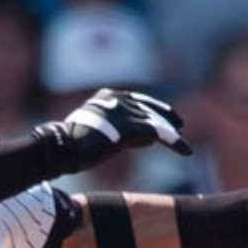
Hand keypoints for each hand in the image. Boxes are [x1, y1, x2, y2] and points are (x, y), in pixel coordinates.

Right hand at [33, 88, 191, 174]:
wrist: (62, 148)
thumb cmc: (71, 145)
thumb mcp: (95, 131)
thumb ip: (118, 129)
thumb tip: (145, 137)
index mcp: (108, 96)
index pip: (137, 100)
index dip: (154, 108)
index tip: (167, 116)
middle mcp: (118, 99)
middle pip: (149, 109)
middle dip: (166, 118)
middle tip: (180, 126)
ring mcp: (124, 111)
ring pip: (156, 122)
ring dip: (172, 135)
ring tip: (185, 148)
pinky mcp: (129, 126)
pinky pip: (159, 132)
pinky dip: (174, 142)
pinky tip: (185, 150)